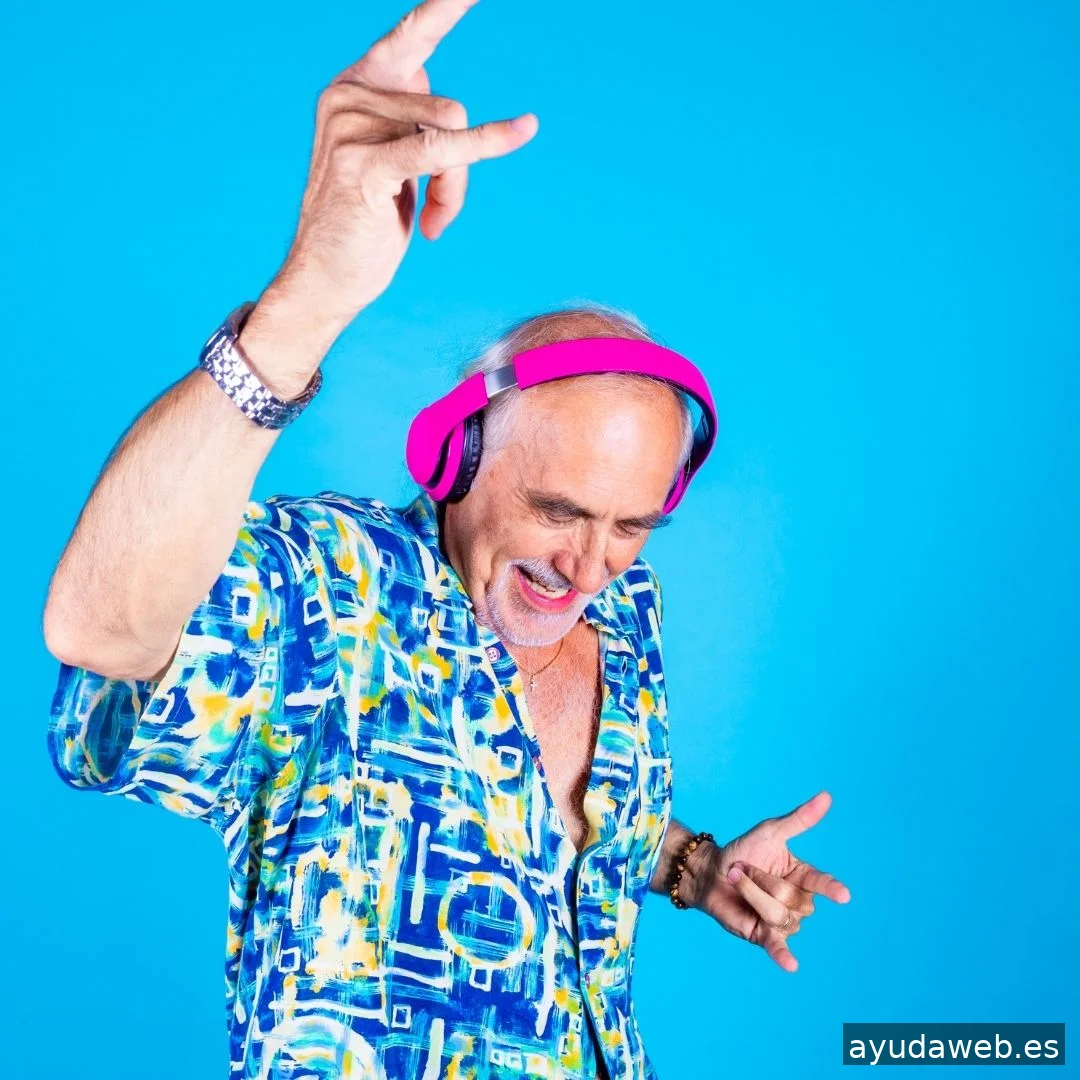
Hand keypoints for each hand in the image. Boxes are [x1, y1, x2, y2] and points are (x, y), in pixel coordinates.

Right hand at [266, 0, 537, 334]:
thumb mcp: (395, 161)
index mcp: (356, 85)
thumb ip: (416, 121)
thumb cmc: (367, 224)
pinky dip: (485, 147)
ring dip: (455, 184)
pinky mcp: (365, 163)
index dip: (447, 5)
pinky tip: (521, 131)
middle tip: (438, 205)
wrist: (326, 279)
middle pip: (448, 104)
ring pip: (453, 130)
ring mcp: (352, 126)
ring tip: (429, 216)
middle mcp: (348, 94)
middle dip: (461, 159)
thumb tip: (455, 115)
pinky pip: (444, 149)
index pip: (413, 33)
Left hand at [682, 790, 850, 971]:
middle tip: (742, 869)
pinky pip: (779, 947)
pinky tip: (791, 965)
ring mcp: (784, 921)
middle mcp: (798, 901)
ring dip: (751, 894)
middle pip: (792, 898)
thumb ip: (799, 820)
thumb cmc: (743, 851)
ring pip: (778, 915)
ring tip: (738, 882)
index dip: (831, 888)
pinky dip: (784, 956)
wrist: (711, 872)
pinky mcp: (766, 936)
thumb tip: (826, 797)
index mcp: (802, 876)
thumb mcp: (770, 832)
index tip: (843, 895)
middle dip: (762, 880)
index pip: (821, 882)